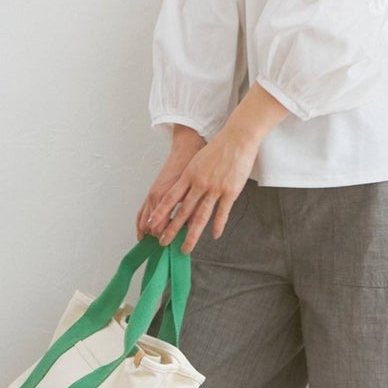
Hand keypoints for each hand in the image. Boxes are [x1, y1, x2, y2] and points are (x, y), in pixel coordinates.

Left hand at [137, 126, 257, 254]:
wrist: (236, 139)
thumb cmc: (216, 149)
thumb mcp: (196, 163)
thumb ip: (189, 179)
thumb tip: (181, 195)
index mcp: (189, 176)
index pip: (170, 198)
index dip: (160, 213)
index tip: (150, 225)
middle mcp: (199, 184)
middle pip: (182, 212)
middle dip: (171, 230)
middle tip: (163, 243)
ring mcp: (215, 189)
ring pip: (200, 217)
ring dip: (192, 235)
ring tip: (185, 248)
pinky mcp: (230, 192)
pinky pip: (222, 213)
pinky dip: (217, 226)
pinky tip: (214, 236)